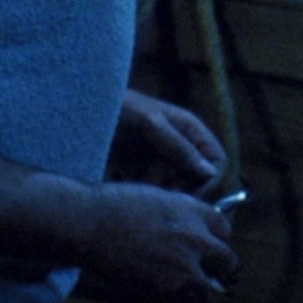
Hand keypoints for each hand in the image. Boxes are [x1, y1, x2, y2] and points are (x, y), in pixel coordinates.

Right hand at [79, 182, 237, 302]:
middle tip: (202, 269)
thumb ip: (180, 213)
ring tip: (178, 284)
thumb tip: (191, 229)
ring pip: (206, 288)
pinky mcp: (166, 290)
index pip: (224, 229)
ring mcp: (183, 267)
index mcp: (193, 211)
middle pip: (227, 260)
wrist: (88, 225)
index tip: (207, 246)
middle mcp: (195, 239)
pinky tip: (159, 290)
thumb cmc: (113, 206)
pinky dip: (175, 299)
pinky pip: (183, 301)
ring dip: (196, 287)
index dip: (215, 239)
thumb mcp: (156, 198)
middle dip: (217, 265)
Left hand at [112, 89, 226, 195]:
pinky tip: (129, 186)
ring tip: (139, 184)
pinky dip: (146, 193)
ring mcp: (162, 160)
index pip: (218, 162)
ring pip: (176, 189)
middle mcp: (181, 147)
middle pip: (198, 181)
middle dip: (181, 188)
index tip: (189, 194)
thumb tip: (210, 172)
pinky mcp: (143, 172)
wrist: (84, 111)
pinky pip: (156, 191)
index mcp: (191, 131)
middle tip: (158, 189)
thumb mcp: (150, 125)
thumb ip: (179, 147)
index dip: (210, 181)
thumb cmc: (119, 108)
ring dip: (161, 192)